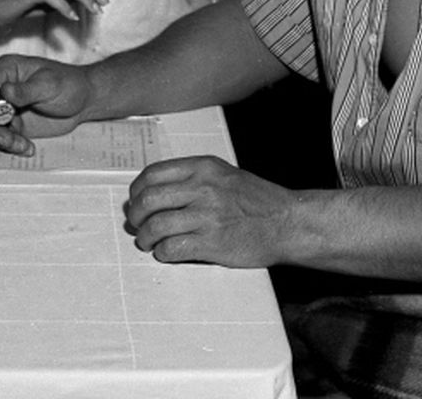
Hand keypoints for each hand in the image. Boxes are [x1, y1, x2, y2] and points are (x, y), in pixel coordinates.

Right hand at [0, 53, 91, 155]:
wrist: (84, 100)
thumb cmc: (70, 84)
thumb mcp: (49, 85)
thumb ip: (26, 90)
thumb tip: (5, 91)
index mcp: (7, 69)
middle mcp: (2, 86)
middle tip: (10, 141)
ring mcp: (6, 106)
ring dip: (3, 140)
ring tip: (24, 146)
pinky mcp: (13, 122)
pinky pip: (2, 137)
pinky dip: (12, 145)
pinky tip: (28, 148)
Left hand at [125, 155, 293, 267]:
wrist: (286, 222)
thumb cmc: (257, 200)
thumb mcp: (224, 174)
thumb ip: (193, 178)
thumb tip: (157, 191)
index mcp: (203, 167)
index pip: (153, 174)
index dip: (137, 191)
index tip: (135, 202)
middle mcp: (202, 187)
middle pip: (148, 200)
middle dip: (135, 216)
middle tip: (137, 225)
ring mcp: (207, 215)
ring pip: (155, 226)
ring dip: (145, 238)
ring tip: (149, 242)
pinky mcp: (211, 242)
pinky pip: (171, 249)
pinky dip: (162, 253)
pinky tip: (166, 252)